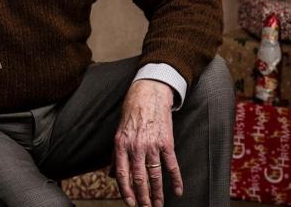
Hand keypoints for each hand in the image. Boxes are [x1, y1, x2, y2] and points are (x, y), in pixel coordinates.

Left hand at [112, 80, 182, 206]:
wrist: (149, 94)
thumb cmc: (132, 114)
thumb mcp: (118, 133)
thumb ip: (116, 156)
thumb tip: (112, 175)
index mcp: (121, 145)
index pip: (122, 175)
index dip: (126, 192)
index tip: (130, 204)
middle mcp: (136, 147)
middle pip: (139, 179)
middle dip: (143, 197)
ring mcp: (152, 145)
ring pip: (155, 175)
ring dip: (157, 193)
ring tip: (159, 205)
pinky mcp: (167, 143)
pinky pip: (172, 165)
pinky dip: (176, 179)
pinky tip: (178, 190)